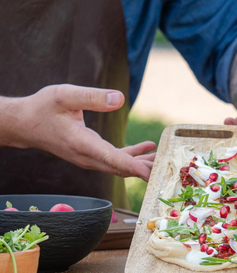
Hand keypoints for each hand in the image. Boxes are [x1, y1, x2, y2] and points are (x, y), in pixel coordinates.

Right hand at [10, 84, 155, 180]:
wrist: (25, 124)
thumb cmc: (43, 108)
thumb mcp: (65, 95)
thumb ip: (92, 97)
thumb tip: (119, 99)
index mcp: (83, 145)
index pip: (114, 159)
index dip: (136, 166)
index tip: (155, 172)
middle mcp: (88, 157)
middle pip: (123, 168)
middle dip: (147, 168)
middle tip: (171, 166)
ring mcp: (90, 159)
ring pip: (121, 166)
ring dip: (143, 164)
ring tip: (165, 157)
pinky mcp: (91, 155)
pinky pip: (116, 159)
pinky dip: (133, 156)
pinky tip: (148, 147)